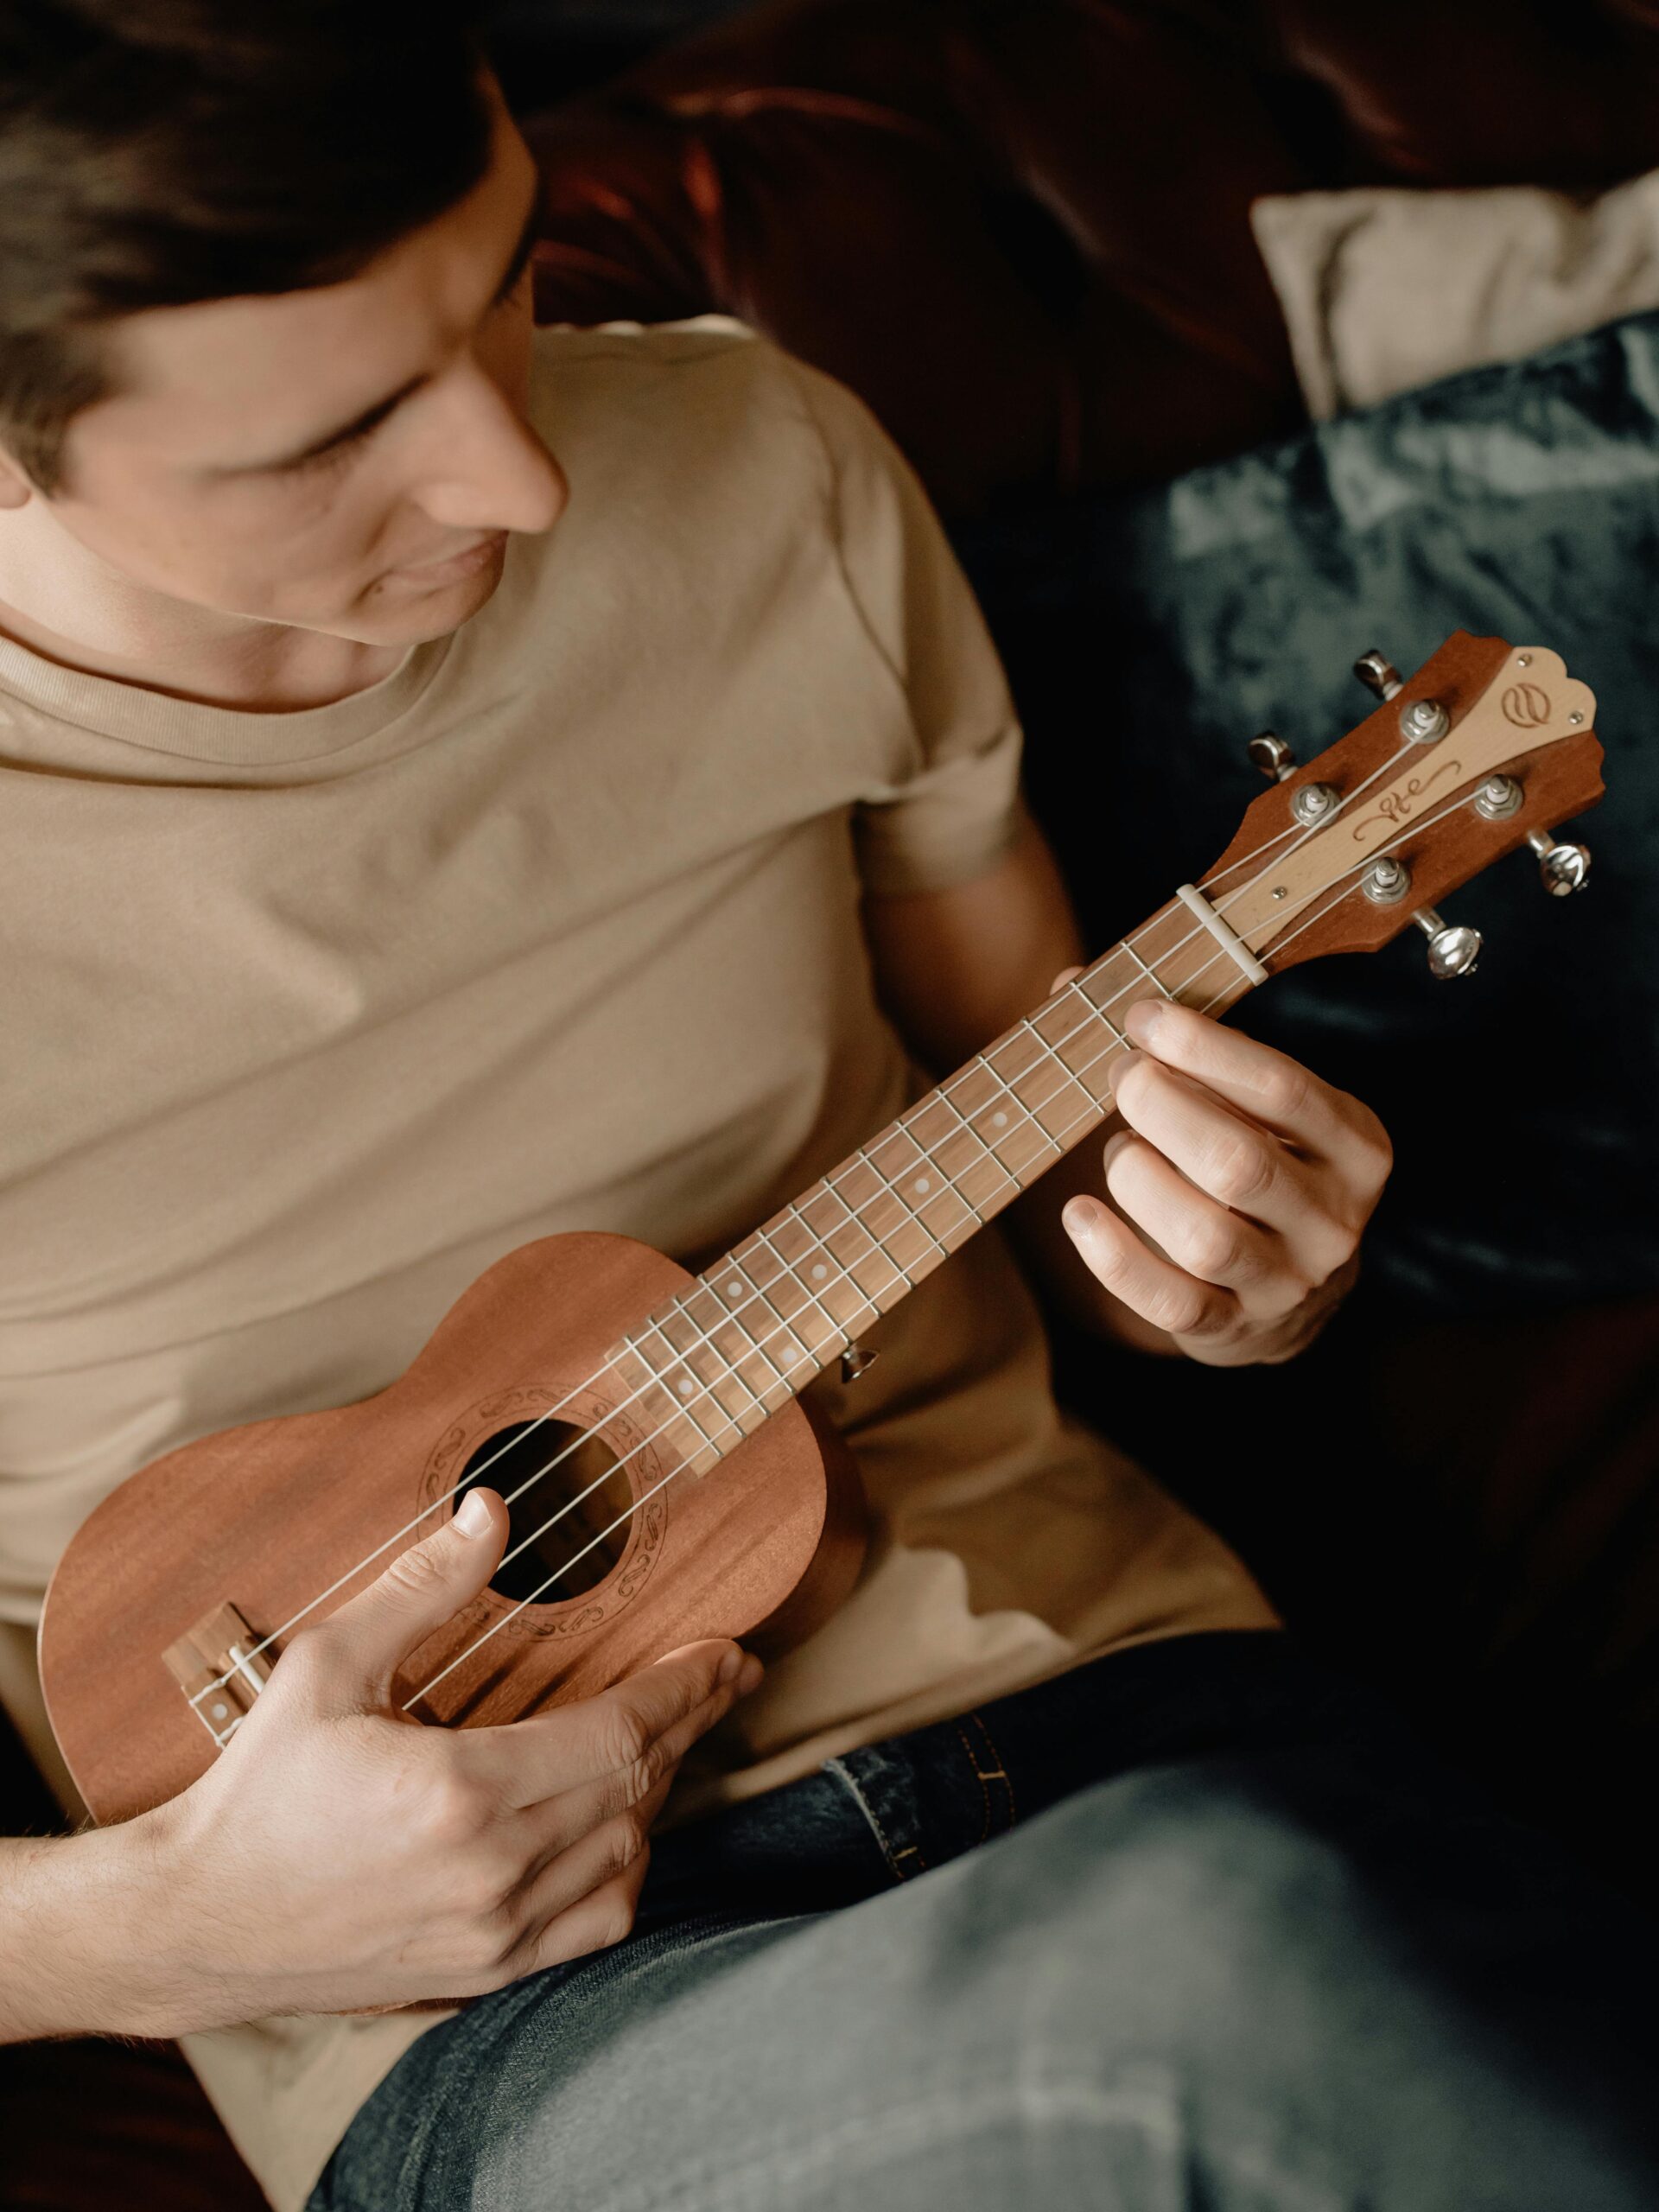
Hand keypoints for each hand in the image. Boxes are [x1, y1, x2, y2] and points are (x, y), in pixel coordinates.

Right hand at [119, 1490, 759, 2034]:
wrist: (199, 1920)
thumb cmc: (259, 1786)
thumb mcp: (327, 1663)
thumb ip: (423, 1583)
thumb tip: (494, 1509)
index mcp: (461, 1790)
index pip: (620, 1733)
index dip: (685, 1687)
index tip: (724, 1650)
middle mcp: (492, 1870)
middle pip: (637, 1787)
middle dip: (693, 1721)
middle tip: (728, 1675)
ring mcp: (493, 1932)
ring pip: (626, 1852)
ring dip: (660, 1787)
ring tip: (675, 1732)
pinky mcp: (483, 1973)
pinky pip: (597, 1922)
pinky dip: (628, 1866)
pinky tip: (626, 1824)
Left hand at [1061, 995, 1391, 1366]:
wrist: (1289, 1295)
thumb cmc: (1259, 1164)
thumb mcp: (1255, 1107)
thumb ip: (1186, 1048)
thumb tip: (1075, 986)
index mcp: (1354, 1146)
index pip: (1283, 1088)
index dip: (1203, 1047)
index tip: (1141, 1016)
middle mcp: (1332, 1219)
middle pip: (1238, 1162)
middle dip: (1161, 1107)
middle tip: (1123, 1076)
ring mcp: (1287, 1281)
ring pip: (1203, 1237)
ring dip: (1139, 1178)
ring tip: (1120, 1151)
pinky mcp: (1234, 1330)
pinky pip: (1170, 1302)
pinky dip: (1114, 1258)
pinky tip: (1079, 1214)